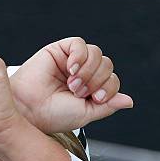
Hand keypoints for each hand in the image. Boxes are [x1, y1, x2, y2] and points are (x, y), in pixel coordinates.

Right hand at [10, 37, 133, 132]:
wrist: (30, 110)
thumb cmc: (53, 116)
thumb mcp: (86, 114)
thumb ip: (108, 106)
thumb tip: (129, 101)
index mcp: (89, 90)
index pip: (112, 81)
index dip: (108, 88)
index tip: (94, 99)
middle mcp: (82, 75)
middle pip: (106, 65)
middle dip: (97, 80)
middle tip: (79, 92)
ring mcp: (71, 62)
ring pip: (96, 54)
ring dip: (89, 70)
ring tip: (73, 84)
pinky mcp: (59, 50)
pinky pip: (80, 44)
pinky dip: (80, 56)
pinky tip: (71, 68)